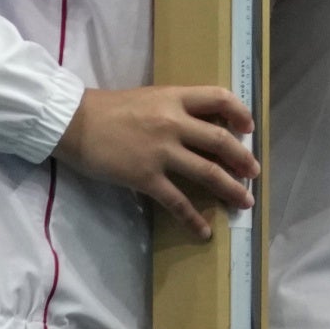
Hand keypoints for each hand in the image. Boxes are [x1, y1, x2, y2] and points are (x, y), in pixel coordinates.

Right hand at [59, 84, 256, 240]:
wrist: (75, 122)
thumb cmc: (109, 108)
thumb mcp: (149, 97)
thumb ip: (174, 108)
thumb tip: (201, 126)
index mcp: (174, 98)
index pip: (219, 97)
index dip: (240, 112)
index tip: (249, 126)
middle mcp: (173, 123)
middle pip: (220, 140)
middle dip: (243, 158)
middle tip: (254, 172)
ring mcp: (161, 152)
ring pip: (207, 172)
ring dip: (231, 188)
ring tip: (245, 201)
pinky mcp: (146, 177)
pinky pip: (177, 202)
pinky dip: (194, 219)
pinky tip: (204, 231)